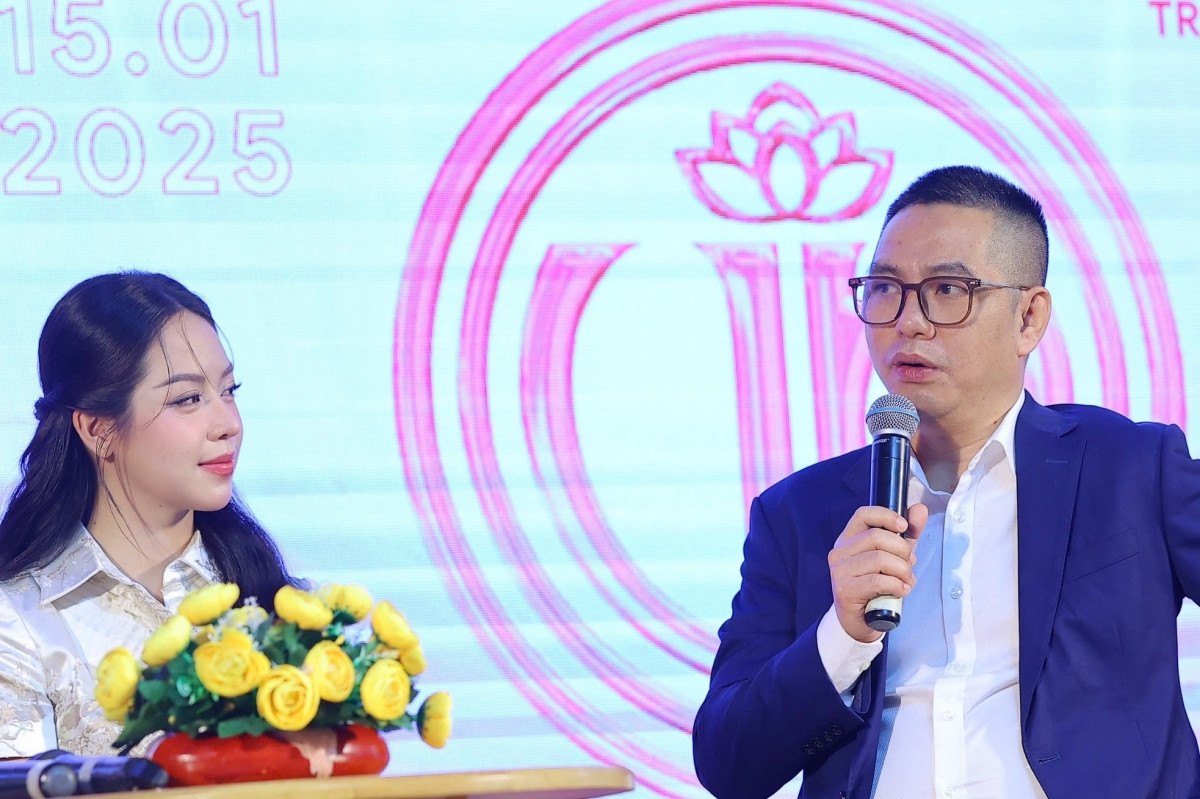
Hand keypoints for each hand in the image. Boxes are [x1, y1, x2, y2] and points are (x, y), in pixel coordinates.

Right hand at [827, 503, 928, 641]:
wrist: (859, 621)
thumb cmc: (876, 586)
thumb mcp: (894, 557)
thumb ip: (907, 535)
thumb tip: (919, 510)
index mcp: (849, 539)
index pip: (863, 515)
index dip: (886, 516)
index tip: (903, 527)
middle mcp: (840, 552)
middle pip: (876, 537)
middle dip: (902, 551)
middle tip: (909, 565)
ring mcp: (840, 571)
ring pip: (879, 559)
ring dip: (902, 571)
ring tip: (906, 581)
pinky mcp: (845, 590)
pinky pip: (877, 581)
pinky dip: (896, 585)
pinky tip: (900, 591)